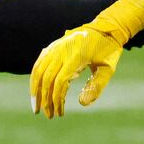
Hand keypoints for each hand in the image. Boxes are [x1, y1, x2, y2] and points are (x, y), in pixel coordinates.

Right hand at [30, 0, 143, 117]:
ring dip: (35, 90)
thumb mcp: (108, 69)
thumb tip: (82, 104)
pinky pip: (39, 63)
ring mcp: (55, 47)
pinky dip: (35, 77)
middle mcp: (62, 50)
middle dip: (45, 99)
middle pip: (47, 78)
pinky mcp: (52, 46)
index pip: (60, 81)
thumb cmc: (108, 51)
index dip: (57, 99)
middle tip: (47, 115)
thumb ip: (96, 86)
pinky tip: (35, 90)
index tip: (60, 113)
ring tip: (36, 106)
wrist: (104, 28)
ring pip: (38, 70)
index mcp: (77, 55)